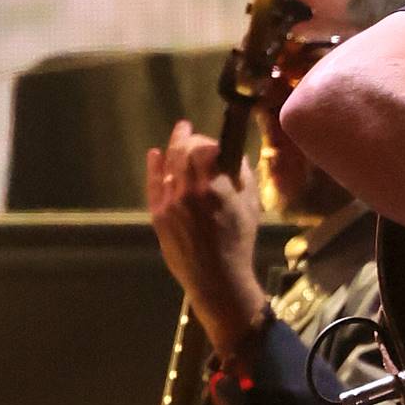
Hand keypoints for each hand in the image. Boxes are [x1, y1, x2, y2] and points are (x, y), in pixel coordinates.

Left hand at [145, 119, 268, 357]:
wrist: (216, 276)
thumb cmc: (238, 242)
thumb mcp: (251, 206)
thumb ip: (244, 177)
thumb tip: (235, 155)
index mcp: (216, 187)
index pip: (204, 148)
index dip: (205, 140)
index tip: (210, 140)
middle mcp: (190, 191)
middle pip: (183, 152)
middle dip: (185, 137)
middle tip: (187, 127)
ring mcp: (171, 203)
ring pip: (168, 166)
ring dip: (172, 148)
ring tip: (177, 135)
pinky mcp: (158, 215)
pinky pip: (154, 185)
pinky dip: (154, 167)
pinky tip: (155, 155)